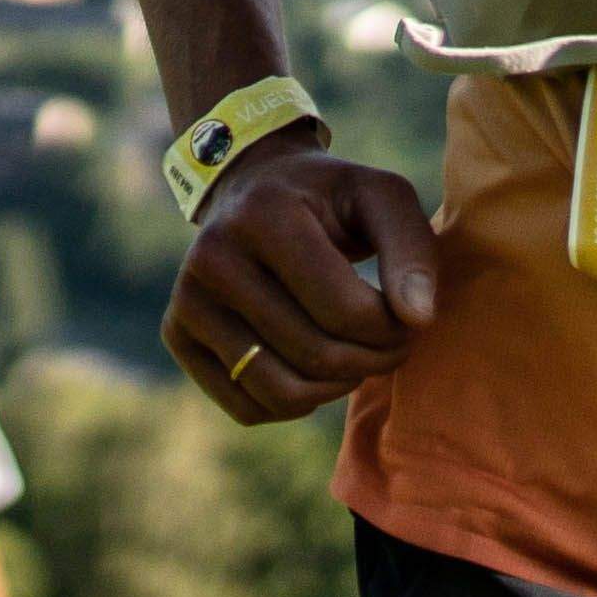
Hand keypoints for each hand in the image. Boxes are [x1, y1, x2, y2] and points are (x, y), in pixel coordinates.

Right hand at [165, 128, 440, 422]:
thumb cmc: (330, 198)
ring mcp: (186, 300)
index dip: (394, 329)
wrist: (253, 188)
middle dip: (373, 360)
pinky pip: (248, 408)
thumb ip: (412, 251)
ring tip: (359, 357)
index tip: (411, 319)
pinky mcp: (177, 335)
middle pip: (315, 353)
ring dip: (337, 388)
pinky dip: (296, 403)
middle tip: (395, 345)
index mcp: (264, 215)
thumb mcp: (381, 198)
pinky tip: (315, 367)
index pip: (345, 310)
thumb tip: (419, 319)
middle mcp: (212, 257)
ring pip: (282, 392)